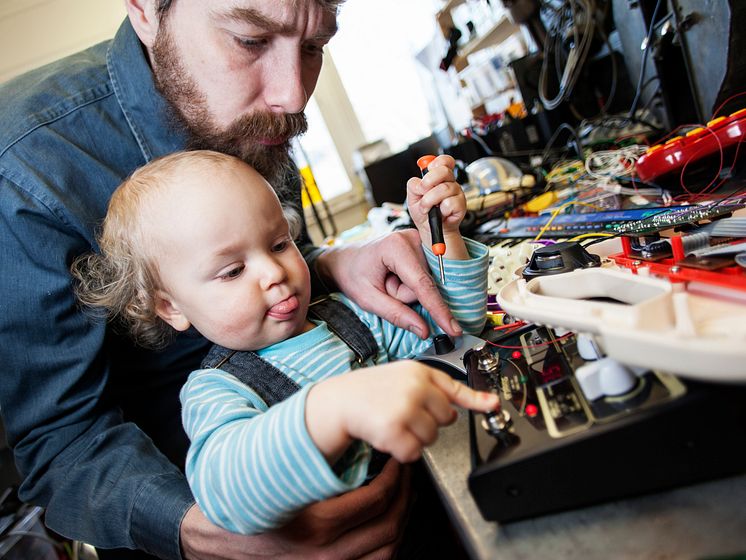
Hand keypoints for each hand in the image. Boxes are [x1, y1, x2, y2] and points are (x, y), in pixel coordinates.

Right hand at [180, 458, 410, 559]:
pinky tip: (388, 522)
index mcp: (317, 522)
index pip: (376, 499)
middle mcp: (327, 552)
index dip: (395, 476)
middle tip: (405, 472)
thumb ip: (318, 466)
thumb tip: (359, 444)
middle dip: (405, 494)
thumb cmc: (251, 503)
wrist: (221, 540)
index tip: (396, 460)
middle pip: (389, 524)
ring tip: (402, 495)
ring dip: (402, 519)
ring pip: (388, 548)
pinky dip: (389, 542)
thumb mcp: (283, 479)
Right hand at [306, 360, 499, 462]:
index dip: (477, 399)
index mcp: (419, 372)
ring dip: (415, 438)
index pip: (454, 388)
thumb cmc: (371, 391)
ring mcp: (405, 407)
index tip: (493, 404)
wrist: (340, 401)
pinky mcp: (394, 429)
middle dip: (429, 423)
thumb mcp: (402, 378)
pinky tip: (388, 436)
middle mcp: (415, 387)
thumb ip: (432, 390)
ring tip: (394, 423)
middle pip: (446, 419)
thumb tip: (461, 408)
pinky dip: (402, 451)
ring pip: (432, 438)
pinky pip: (414, 452)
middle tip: (407, 416)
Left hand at [315, 229, 461, 337]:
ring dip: (407, 290)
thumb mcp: (368, 299)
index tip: (453, 328)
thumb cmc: (352, 274)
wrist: (345, 260)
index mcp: (395, 247)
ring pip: (426, 282)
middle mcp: (411, 238)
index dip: (439, 309)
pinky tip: (397, 277)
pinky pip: (426, 276)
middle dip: (405, 295)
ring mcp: (419, 240)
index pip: (423, 285)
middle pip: (425, 285)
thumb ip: (396, 314)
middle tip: (385, 287)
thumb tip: (423, 330)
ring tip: (388, 281)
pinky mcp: (422, 246)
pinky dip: (412, 283)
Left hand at [406, 154, 465, 245]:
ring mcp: (456, 193)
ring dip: (430, 200)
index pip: (444, 161)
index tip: (429, 170)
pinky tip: (440, 213)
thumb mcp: (412, 197)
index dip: (437, 162)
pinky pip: (450, 203)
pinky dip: (441, 210)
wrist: (430, 229)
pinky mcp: (461, 205)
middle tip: (423, 191)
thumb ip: (413, 185)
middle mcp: (450, 183)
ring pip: (444, 188)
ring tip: (427, 207)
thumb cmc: (424, 212)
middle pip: (444, 171)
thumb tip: (419, 183)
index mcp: (439, 177)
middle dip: (429, 181)